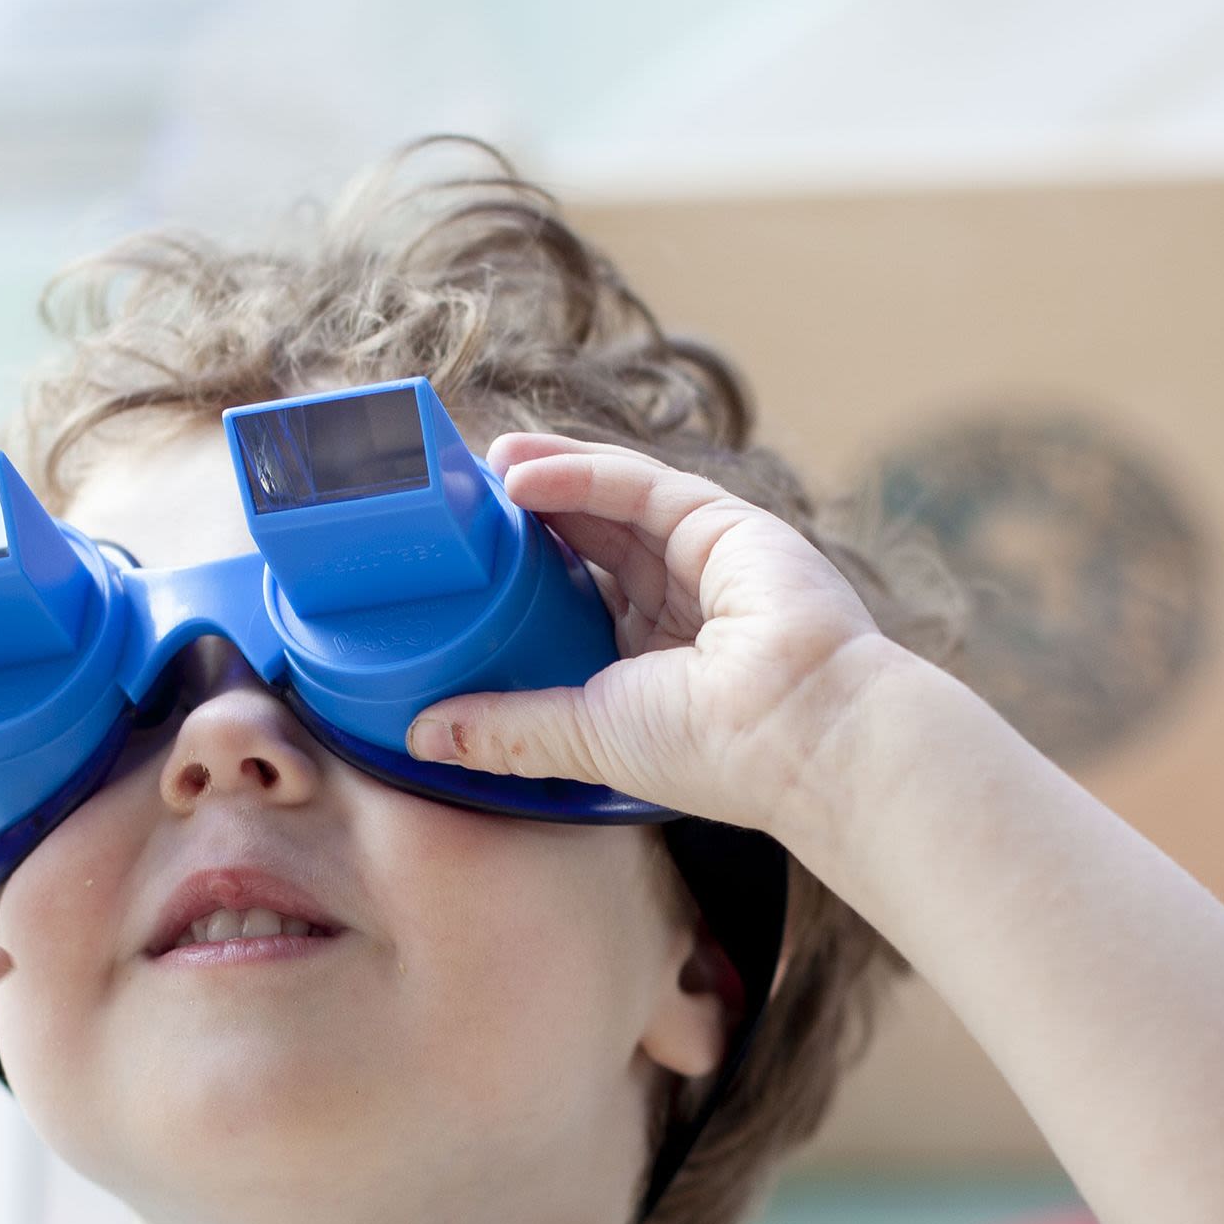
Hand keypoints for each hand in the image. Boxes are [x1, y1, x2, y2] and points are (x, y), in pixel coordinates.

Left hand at [403, 434, 916, 835]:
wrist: (803, 732)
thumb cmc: (712, 751)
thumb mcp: (584, 736)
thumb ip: (507, 729)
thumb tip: (420, 736)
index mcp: (654, 662)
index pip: (577, 602)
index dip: (521, 579)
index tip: (461, 566)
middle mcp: (681, 607)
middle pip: (590, 543)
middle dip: (525, 521)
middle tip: (459, 506)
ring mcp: (706, 561)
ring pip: (610, 505)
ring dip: (541, 482)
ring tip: (477, 472)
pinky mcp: (724, 522)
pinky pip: (638, 485)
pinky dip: (577, 473)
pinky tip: (517, 473)